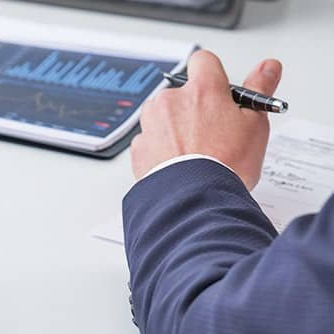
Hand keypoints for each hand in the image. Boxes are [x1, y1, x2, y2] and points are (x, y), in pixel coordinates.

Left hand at [131, 50, 282, 189]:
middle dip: (194, 107)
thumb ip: (260, 90)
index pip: (204, 61)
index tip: (219, 90)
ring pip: (163, 116)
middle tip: (213, 132)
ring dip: (175, 127)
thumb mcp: (255, 124)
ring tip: (195, 152)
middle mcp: (170, 100)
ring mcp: (151, 123)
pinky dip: (161, 149)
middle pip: (182, 93)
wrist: (195, 199)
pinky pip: (151, 141)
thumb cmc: (227, 164)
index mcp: (202, 89)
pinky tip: (178, 164)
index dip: (213, 74)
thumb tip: (268, 67)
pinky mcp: (138, 147)